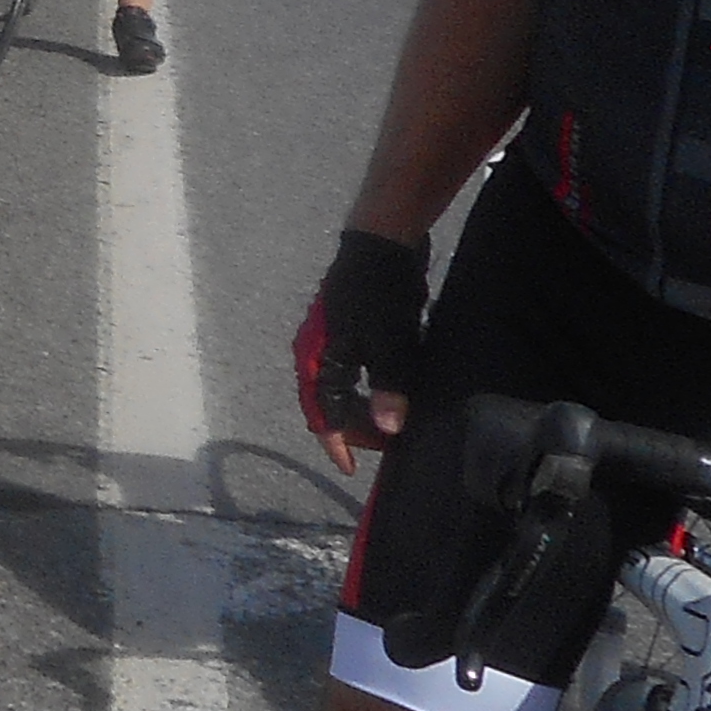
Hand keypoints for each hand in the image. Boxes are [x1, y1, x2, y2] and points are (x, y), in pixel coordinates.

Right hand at [294, 230, 425, 475]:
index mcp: (317, 359)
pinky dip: (370, 391)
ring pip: (342, 390)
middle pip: (329, 405)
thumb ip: (388, 387)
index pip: (320, 414)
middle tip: (386, 445)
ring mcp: (334, 342)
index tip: (350, 469)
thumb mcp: (388, 343)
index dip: (336, 443)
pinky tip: (393, 394)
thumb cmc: (380, 292)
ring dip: (363, 411)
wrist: (384, 240)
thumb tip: (389, 430)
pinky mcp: (352, 332)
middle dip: (354, 429)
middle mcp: (318, 353)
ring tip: (392, 425)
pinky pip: (355, 374)